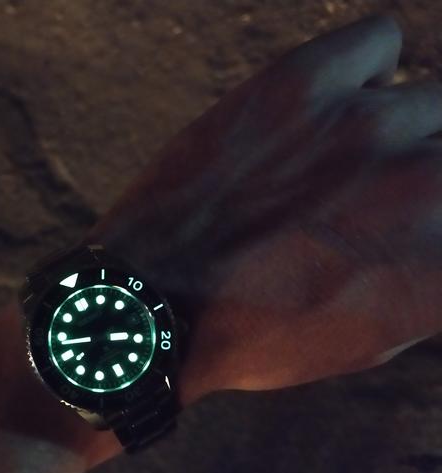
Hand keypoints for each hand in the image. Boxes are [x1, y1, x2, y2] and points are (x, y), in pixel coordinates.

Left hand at [85, 14, 441, 398]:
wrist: (152, 303)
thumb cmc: (254, 335)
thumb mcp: (370, 339)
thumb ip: (431, 281)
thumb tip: (439, 242)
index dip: (434, 221)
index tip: (416, 223)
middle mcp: (424, 184)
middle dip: (425, 180)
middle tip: (374, 200)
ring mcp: (365, 124)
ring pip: (433, 99)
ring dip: (399, 131)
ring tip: (345, 159)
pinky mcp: (304, 83)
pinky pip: (379, 40)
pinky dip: (365, 68)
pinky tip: (325, 107)